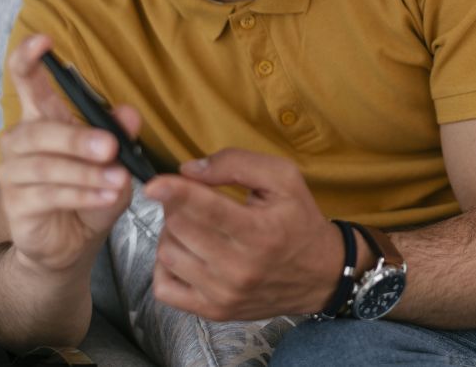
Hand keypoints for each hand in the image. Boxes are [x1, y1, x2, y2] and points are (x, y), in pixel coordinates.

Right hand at [0, 34, 136, 273]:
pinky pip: (50, 195)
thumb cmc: (91, 192)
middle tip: (111, 148)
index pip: (27, 81)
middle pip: (40, 130)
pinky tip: (106, 197)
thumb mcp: (115, 162)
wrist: (70, 244)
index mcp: (43, 119)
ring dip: (86, 174)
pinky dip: (82, 195)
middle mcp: (21, 141)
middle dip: (77, 138)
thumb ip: (120, 136)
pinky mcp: (18, 205)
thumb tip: (129, 113)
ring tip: (117, 182)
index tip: (43, 40)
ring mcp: (13, 173)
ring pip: (47, 166)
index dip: (30, 59)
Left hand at [143, 149, 343, 319]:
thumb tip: (190, 170)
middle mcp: (240, 267)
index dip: (175, 193)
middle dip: (176, 204)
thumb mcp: (283, 179)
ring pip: (168, 254)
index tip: (154, 183)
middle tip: (190, 197)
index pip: (207, 209)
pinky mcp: (214, 311)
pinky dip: (165, 266)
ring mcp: (224, 293)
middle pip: (180, 228)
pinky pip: (165, 288)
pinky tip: (184, 252)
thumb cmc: (300, 221)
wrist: (321, 274)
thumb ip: (237, 164)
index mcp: (260, 232)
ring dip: (171, 232)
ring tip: (192, 224)